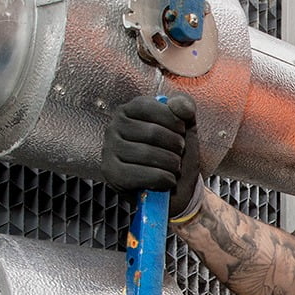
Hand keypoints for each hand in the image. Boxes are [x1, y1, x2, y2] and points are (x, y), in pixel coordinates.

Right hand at [103, 94, 202, 215]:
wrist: (173, 190)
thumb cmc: (173, 155)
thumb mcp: (184, 128)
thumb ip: (185, 108)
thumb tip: (178, 104)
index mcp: (129, 111)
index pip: (150, 107)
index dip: (173, 121)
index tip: (181, 131)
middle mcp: (114, 127)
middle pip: (152, 132)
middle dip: (175, 146)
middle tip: (179, 154)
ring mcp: (109, 150)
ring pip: (148, 154)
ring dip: (171, 164)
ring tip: (174, 168)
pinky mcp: (111, 173)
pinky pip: (142, 174)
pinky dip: (163, 179)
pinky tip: (167, 180)